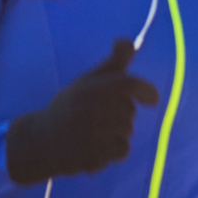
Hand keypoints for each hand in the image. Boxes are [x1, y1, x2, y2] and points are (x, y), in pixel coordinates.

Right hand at [2, 38, 158, 185]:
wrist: (44, 140)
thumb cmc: (71, 106)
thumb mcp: (89, 80)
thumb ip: (113, 63)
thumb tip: (127, 41)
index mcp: (91, 88)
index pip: (128, 84)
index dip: (145, 91)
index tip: (153, 100)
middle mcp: (93, 110)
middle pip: (130, 111)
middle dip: (120, 113)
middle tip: (95, 115)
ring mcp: (93, 135)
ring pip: (127, 131)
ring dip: (116, 132)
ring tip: (93, 131)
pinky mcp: (94, 156)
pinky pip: (122, 150)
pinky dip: (114, 149)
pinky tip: (95, 146)